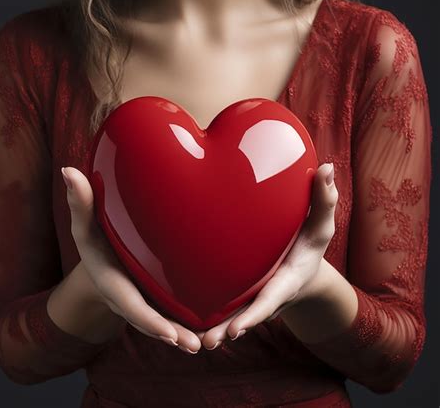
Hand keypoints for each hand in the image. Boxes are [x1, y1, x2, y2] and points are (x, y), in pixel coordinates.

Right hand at [61, 166, 203, 353]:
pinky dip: (191, 322)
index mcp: (114, 283)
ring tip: (209, 342)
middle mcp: (131, 298)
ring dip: (186, 334)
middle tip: (194, 345)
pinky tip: (216, 325)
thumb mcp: (87, 221)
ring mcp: (146, 300)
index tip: (167, 334)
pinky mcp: (159, 297)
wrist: (105, 254)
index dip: (148, 321)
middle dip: (171, 334)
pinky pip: (174, 313)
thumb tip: (67, 171)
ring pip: (166, 322)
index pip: (131, 305)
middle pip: (151, 321)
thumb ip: (80, 200)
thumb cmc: (97, 238)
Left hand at [195, 162, 337, 350]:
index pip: (271, 299)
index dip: (255, 315)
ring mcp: (253, 296)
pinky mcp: (242, 292)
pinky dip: (209, 313)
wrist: (301, 261)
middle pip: (248, 316)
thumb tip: (326, 168)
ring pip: (232, 316)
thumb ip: (323, 199)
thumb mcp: (320, 222)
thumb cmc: (310, 242)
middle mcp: (268, 294)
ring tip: (192, 340)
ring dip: (214, 328)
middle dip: (229, 329)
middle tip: (209, 342)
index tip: (237, 329)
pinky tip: (184, 318)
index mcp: (286, 281)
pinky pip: (225, 304)